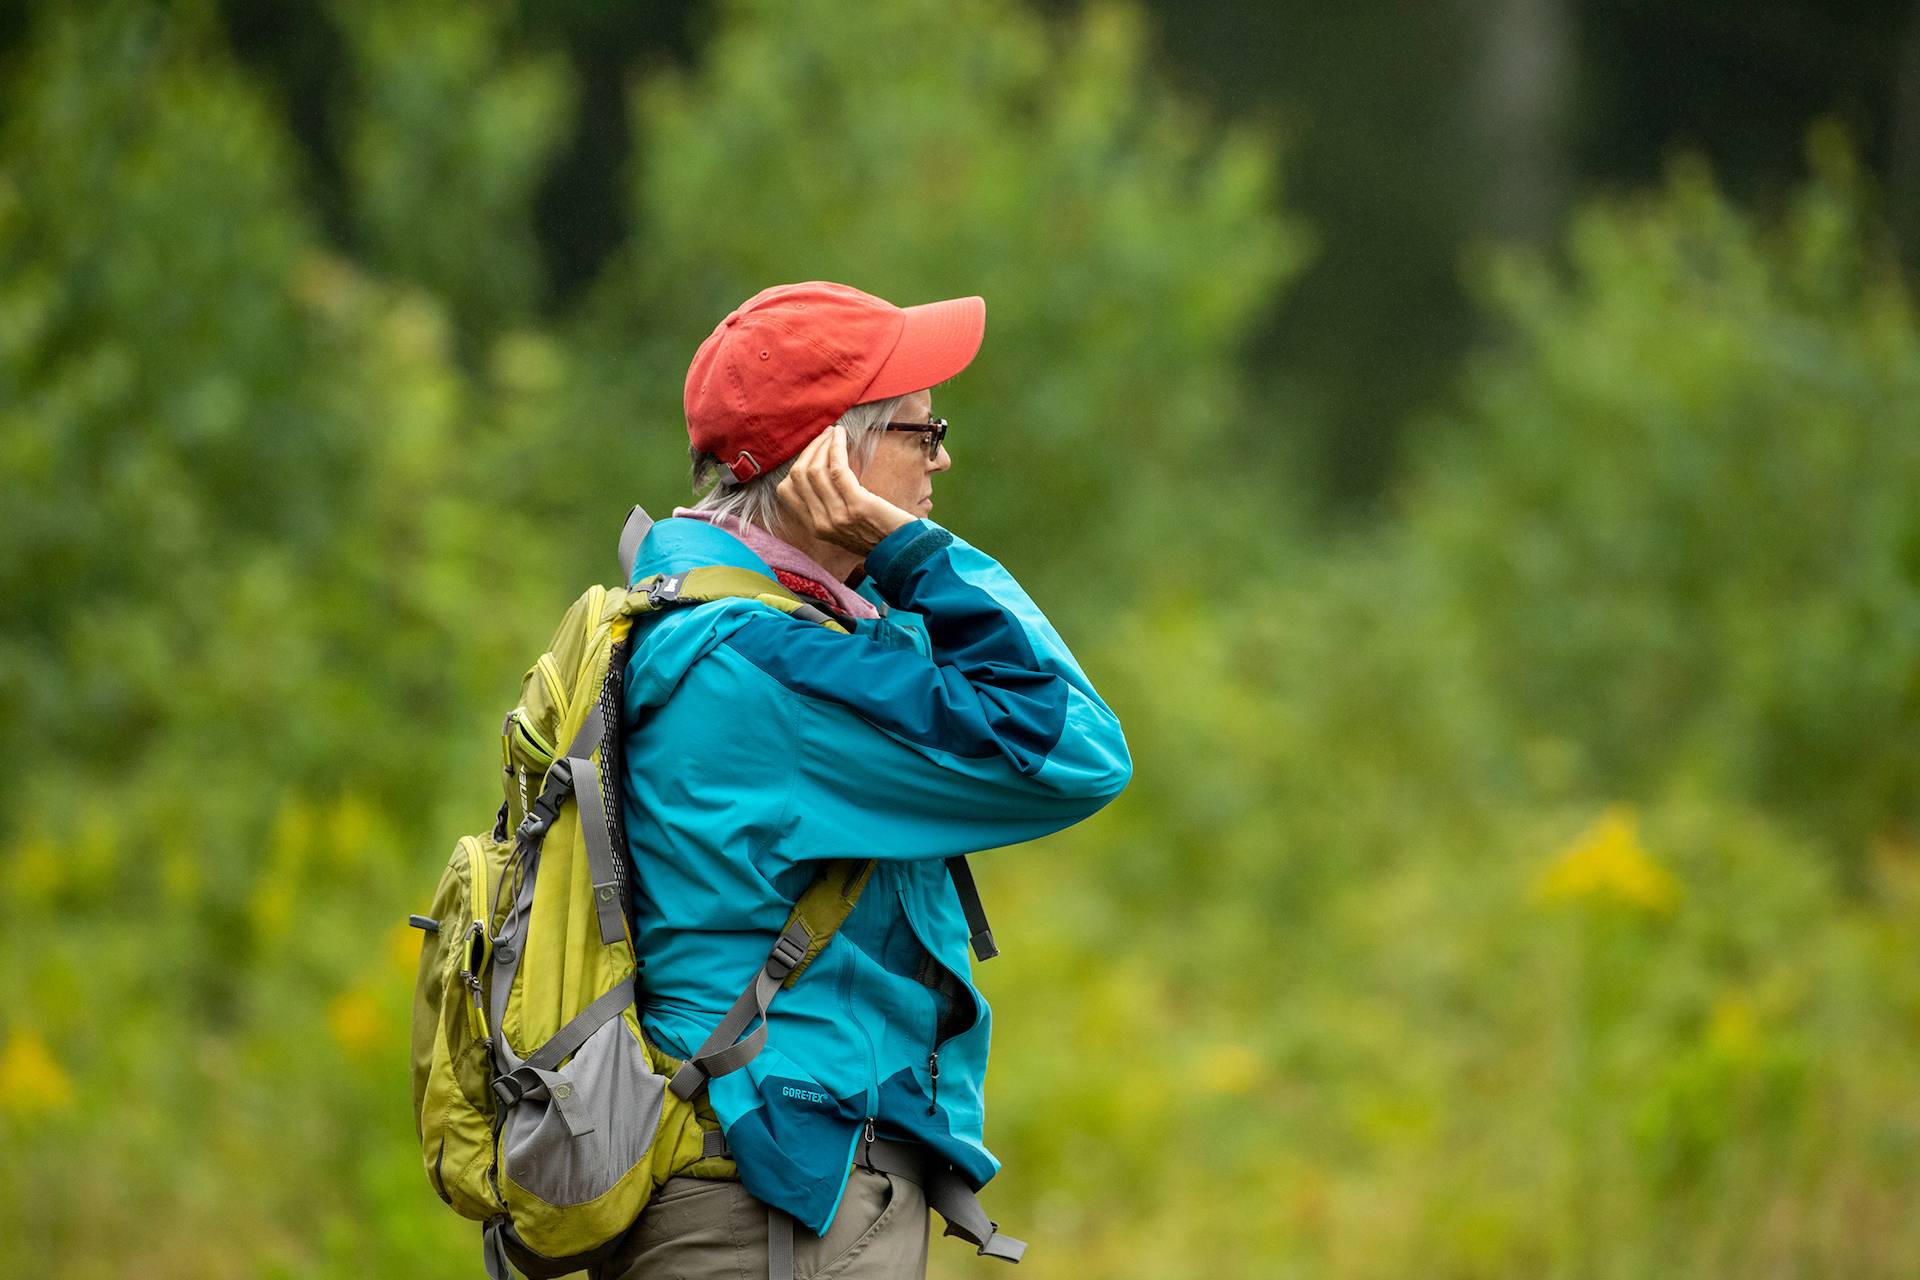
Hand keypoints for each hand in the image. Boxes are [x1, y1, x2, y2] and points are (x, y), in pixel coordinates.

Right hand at [776, 426, 915, 553]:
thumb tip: (819, 472)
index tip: (812, 449)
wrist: (905, 550)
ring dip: (823, 445)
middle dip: (809, 449)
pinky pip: (837, 469)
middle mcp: (822, 523)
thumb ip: (827, 509)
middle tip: (824, 435)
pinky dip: (836, 447)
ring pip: (815, 470)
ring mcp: (838, 515)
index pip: (786, 491)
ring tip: (833, 432)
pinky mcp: (858, 505)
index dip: (797, 463)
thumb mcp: (844, 527)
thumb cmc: (879, 535)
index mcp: (816, 528)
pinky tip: (841, 436)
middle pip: (798, 476)